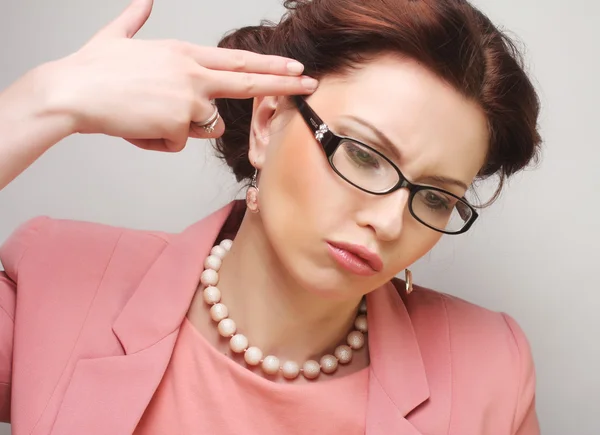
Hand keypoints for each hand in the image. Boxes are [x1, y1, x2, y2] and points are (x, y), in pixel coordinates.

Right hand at [46, 0, 317, 151]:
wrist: (72, 91)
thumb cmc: (92, 69)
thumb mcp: (117, 36)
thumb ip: (135, 18)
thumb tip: (144, 0)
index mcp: (183, 53)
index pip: (237, 61)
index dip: (268, 65)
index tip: (293, 66)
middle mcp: (193, 71)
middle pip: (248, 81)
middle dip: (283, 82)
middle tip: (311, 83)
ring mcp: (190, 97)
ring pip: (207, 126)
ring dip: (179, 129)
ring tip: (145, 115)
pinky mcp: (180, 122)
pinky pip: (180, 144)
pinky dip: (160, 142)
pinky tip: (139, 127)